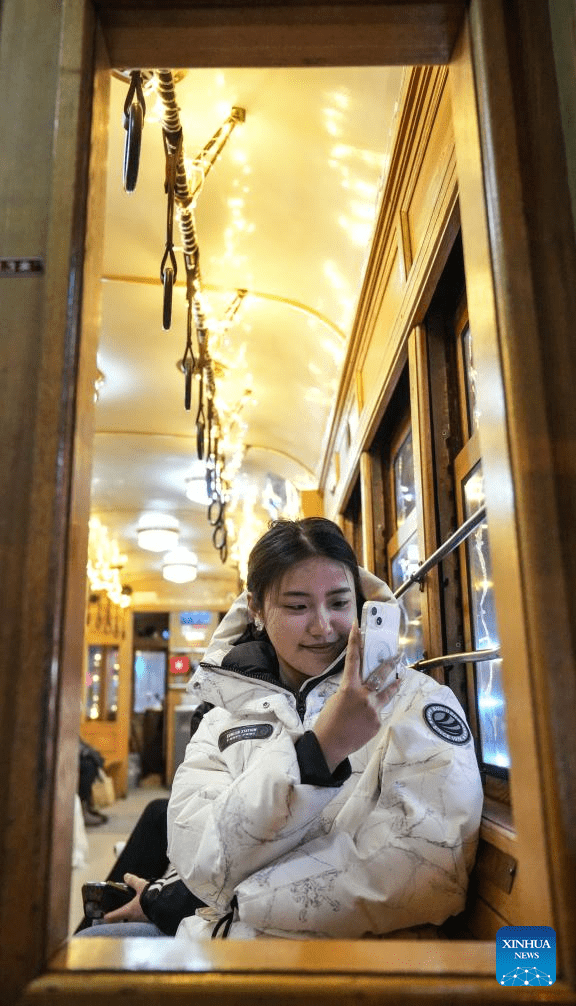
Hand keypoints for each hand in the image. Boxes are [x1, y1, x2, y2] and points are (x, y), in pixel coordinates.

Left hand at [102, 873, 148, 923]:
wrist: (166, 904)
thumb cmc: (150, 896)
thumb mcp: (140, 885)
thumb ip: (132, 881)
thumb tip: (126, 876)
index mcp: (128, 911)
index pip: (114, 916)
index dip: (108, 916)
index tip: (105, 916)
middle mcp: (134, 918)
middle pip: (125, 918)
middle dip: (124, 913)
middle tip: (123, 908)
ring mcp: (143, 920)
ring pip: (135, 918)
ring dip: (136, 913)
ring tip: (138, 905)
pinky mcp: (151, 919)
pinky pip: (145, 917)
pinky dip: (144, 912)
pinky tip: (148, 906)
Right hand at [313, 620, 400, 772]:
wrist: (330, 745)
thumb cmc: (328, 721)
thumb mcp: (336, 699)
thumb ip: (351, 690)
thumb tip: (362, 688)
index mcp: (348, 688)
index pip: (353, 659)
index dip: (355, 641)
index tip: (358, 627)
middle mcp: (363, 696)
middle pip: (380, 675)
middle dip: (389, 663)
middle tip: (398, 654)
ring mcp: (373, 710)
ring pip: (387, 693)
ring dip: (394, 685)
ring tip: (399, 678)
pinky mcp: (377, 722)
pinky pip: (378, 712)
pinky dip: (373, 713)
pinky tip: (364, 720)